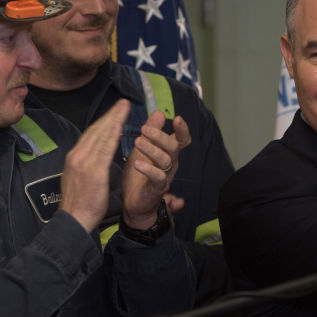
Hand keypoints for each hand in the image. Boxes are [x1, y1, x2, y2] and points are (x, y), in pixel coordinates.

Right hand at [60, 99, 129, 232]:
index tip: (115, 111)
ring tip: (125, 107)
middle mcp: (77, 155)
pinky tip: (120, 125)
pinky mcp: (94, 171)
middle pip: (96, 130)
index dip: (104, 121)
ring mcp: (84, 162)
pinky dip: (113, 135)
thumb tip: (93, 154)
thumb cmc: (80, 202)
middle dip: (111, 115)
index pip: (91, 134)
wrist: (74, 219)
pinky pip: (105, 149)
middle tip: (123, 103)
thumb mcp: (79, 177)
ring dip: (114, 119)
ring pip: (101, 135)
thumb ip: (86, 163)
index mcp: (74, 157)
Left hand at [122, 112, 191, 229]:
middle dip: (160, 136)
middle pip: (173, 147)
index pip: (182, 140)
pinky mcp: (157, 189)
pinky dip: (149, 170)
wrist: (133, 204)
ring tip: (138, 142)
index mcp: (168, 154)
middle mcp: (171, 164)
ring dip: (152, 150)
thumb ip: (151, 131)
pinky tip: (138, 164)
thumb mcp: (141, 149)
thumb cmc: (138, 175)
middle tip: (144, 129)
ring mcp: (165, 176)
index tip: (177, 119)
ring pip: (166, 160)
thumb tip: (159, 112)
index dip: (182, 130)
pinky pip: (158, 177)